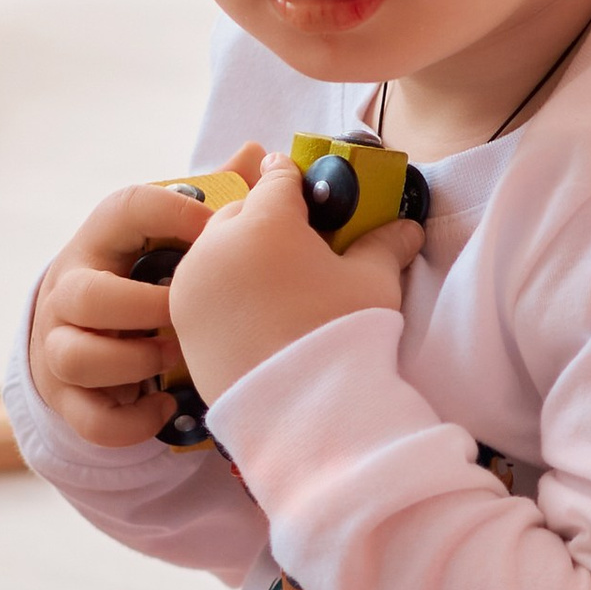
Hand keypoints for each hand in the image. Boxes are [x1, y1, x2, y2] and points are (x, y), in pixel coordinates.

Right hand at [28, 158, 260, 447]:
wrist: (83, 334)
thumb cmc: (143, 276)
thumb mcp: (168, 237)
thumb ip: (212, 198)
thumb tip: (259, 153)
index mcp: (103, 238)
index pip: (124, 207)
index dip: (172, 213)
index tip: (216, 230)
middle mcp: (70, 288)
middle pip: (85, 294)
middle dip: (144, 308)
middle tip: (187, 316)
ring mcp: (60, 345)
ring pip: (74, 356)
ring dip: (132, 362)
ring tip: (175, 360)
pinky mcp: (68, 398)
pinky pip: (90, 417)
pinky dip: (130, 421)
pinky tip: (164, 406)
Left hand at [170, 151, 422, 406]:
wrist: (301, 411)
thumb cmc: (341, 334)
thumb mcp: (372, 282)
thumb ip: (383, 245)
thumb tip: (409, 227)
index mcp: (265, 221)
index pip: (278, 178)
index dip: (295, 180)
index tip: (304, 187)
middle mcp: (217, 242)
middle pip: (241, 211)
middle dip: (265, 218)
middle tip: (295, 243)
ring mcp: (192, 282)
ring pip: (214, 248)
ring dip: (238, 253)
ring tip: (272, 281)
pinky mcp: (181, 320)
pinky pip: (201, 287)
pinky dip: (222, 288)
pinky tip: (250, 311)